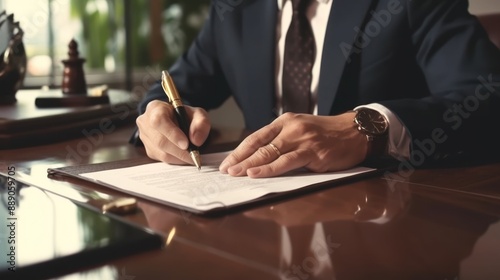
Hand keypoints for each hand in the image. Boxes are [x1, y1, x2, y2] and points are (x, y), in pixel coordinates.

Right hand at [136, 100, 210, 164]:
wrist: (178, 121)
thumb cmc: (186, 116)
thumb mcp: (198, 114)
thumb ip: (201, 123)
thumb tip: (196, 141)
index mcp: (155, 107)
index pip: (159, 120)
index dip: (172, 133)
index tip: (186, 144)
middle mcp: (146, 122)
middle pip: (160, 140)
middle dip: (179, 151)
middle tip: (194, 155)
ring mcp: (145, 137)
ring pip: (161, 152)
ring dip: (179, 157)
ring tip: (192, 156)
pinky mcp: (148, 149)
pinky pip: (162, 159)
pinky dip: (176, 159)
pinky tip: (184, 156)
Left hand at [219, 112, 367, 177]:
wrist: (355, 132)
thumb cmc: (326, 134)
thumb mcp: (300, 130)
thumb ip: (281, 141)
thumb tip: (258, 159)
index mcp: (285, 121)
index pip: (256, 137)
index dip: (239, 150)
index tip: (227, 161)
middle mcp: (291, 128)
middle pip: (259, 145)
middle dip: (240, 158)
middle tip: (226, 170)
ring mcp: (302, 139)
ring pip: (269, 153)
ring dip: (250, 165)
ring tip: (235, 174)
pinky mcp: (313, 152)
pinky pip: (287, 162)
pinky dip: (269, 169)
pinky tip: (256, 173)